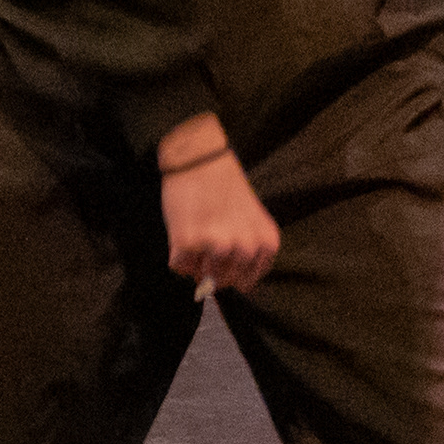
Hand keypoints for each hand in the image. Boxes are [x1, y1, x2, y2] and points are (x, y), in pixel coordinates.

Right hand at [155, 113, 279, 290]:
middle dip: (210, 267)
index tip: (224, 253)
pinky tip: (183, 230)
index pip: (246, 282)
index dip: (230, 271)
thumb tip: (221, 284)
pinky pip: (179, 267)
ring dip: (194, 261)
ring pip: (201, 277)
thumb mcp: (250, 221)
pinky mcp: (189, 242)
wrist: (201, 159)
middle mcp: (245, 247)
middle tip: (206, 238)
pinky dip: (177, 254)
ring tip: (196, 232)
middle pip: (223, 282)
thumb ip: (246, 253)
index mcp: (266, 243)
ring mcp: (217, 246)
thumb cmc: (225, 188)